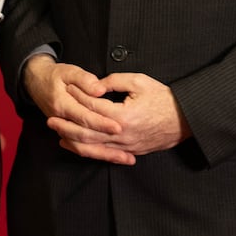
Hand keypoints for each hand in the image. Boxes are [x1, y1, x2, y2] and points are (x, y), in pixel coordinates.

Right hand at [22, 57, 126, 156]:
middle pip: (85, 137)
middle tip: (127, 150)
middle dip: (108, 145)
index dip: (102, 123)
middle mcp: (61, 120)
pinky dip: (96, 153)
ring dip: (104, 155)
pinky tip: (113, 157)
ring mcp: (63, 128)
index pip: (84, 117)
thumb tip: (99, 89)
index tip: (119, 127)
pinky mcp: (66, 133)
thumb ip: (84, 80)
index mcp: (62, 104)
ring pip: (82, 147)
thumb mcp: (69, 71)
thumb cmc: (55, 75)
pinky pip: (80, 148)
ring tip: (126, 159)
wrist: (35, 82)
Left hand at [45, 72, 188, 163]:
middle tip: (50, 118)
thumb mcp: (140, 82)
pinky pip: (103, 154)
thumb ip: (115, 81)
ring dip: (72, 140)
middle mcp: (121, 135)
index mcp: (122, 116)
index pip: (92, 107)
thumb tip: (96, 83)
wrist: (185, 120)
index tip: (67, 89)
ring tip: (57, 133)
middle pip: (86, 132)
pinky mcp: (129, 152)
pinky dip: (87, 151)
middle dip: (66, 124)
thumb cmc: (164, 99)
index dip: (78, 97)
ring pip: (92, 147)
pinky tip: (75, 146)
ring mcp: (125, 146)